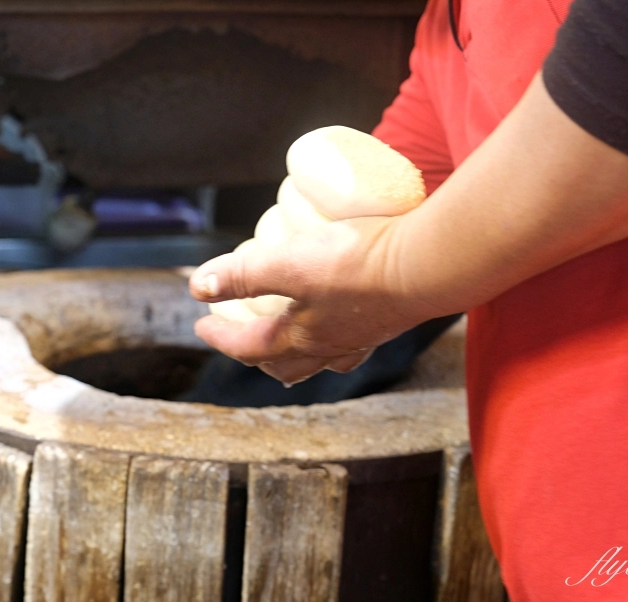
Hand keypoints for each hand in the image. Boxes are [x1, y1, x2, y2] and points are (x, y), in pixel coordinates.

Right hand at [189, 75, 627, 386]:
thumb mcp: (448, 264)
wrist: (437, 263)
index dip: (284, 352)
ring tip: (213, 310)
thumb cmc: (446, 266)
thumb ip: (476, 239)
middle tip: (231, 333)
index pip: (310, 355)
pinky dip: (224, 284)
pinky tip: (201, 277)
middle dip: (250, 349)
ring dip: (233, 326)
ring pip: (261, 333)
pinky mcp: (298, 276)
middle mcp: (329, 335)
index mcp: (354, 336)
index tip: (269, 342)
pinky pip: (250, 286)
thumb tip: (506, 227)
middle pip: (279, 357)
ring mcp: (312, 311)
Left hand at [189, 217, 440, 384]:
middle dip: (257, 356)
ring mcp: (364, 337)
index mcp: (301, 338)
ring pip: (324, 360)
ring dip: (300, 358)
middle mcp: (331, 347)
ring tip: (291, 348)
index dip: (220, 336)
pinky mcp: (391, 319)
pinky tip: (347, 323)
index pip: (249, 346)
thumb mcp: (289, 262)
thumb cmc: (359, 263)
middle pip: (285, 365)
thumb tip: (198, 286)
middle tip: (242, 341)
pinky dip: (340, 340)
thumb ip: (244, 274)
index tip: (201, 324)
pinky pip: (356, 340)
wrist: (429, 265)